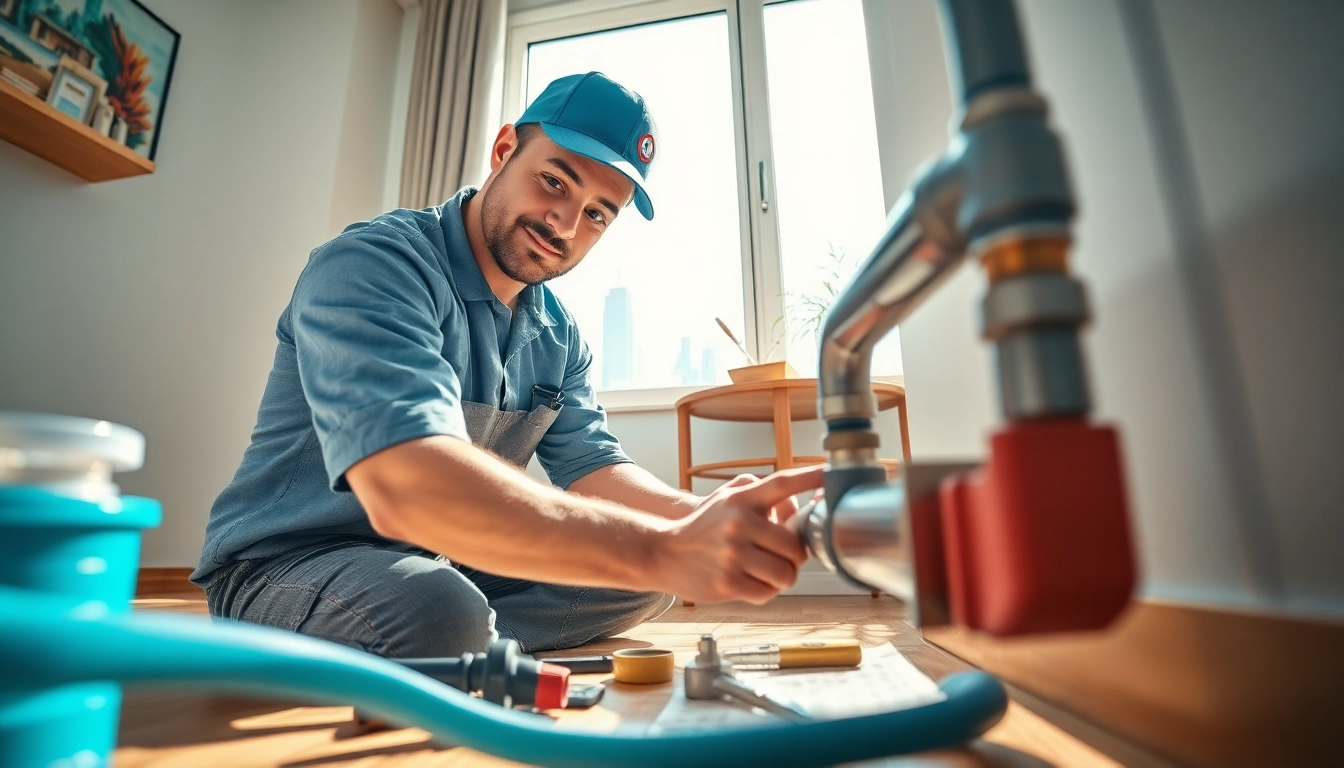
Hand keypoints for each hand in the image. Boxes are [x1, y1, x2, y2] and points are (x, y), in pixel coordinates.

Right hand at [653, 466, 820, 604]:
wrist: (663, 554)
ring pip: (786, 574)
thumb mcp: (727, 499)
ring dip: (782, 577)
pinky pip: (768, 593)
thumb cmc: (703, 527)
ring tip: (765, 571)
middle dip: (794, 556)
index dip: (809, 478)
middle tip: (780, 556)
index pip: (782, 484)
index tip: (830, 475)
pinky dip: (765, 591)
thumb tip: (799, 507)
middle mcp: (739, 523)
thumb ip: (763, 496)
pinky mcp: (728, 583)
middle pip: (795, 547)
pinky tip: (750, 582)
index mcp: (742, 499)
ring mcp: (733, 554)